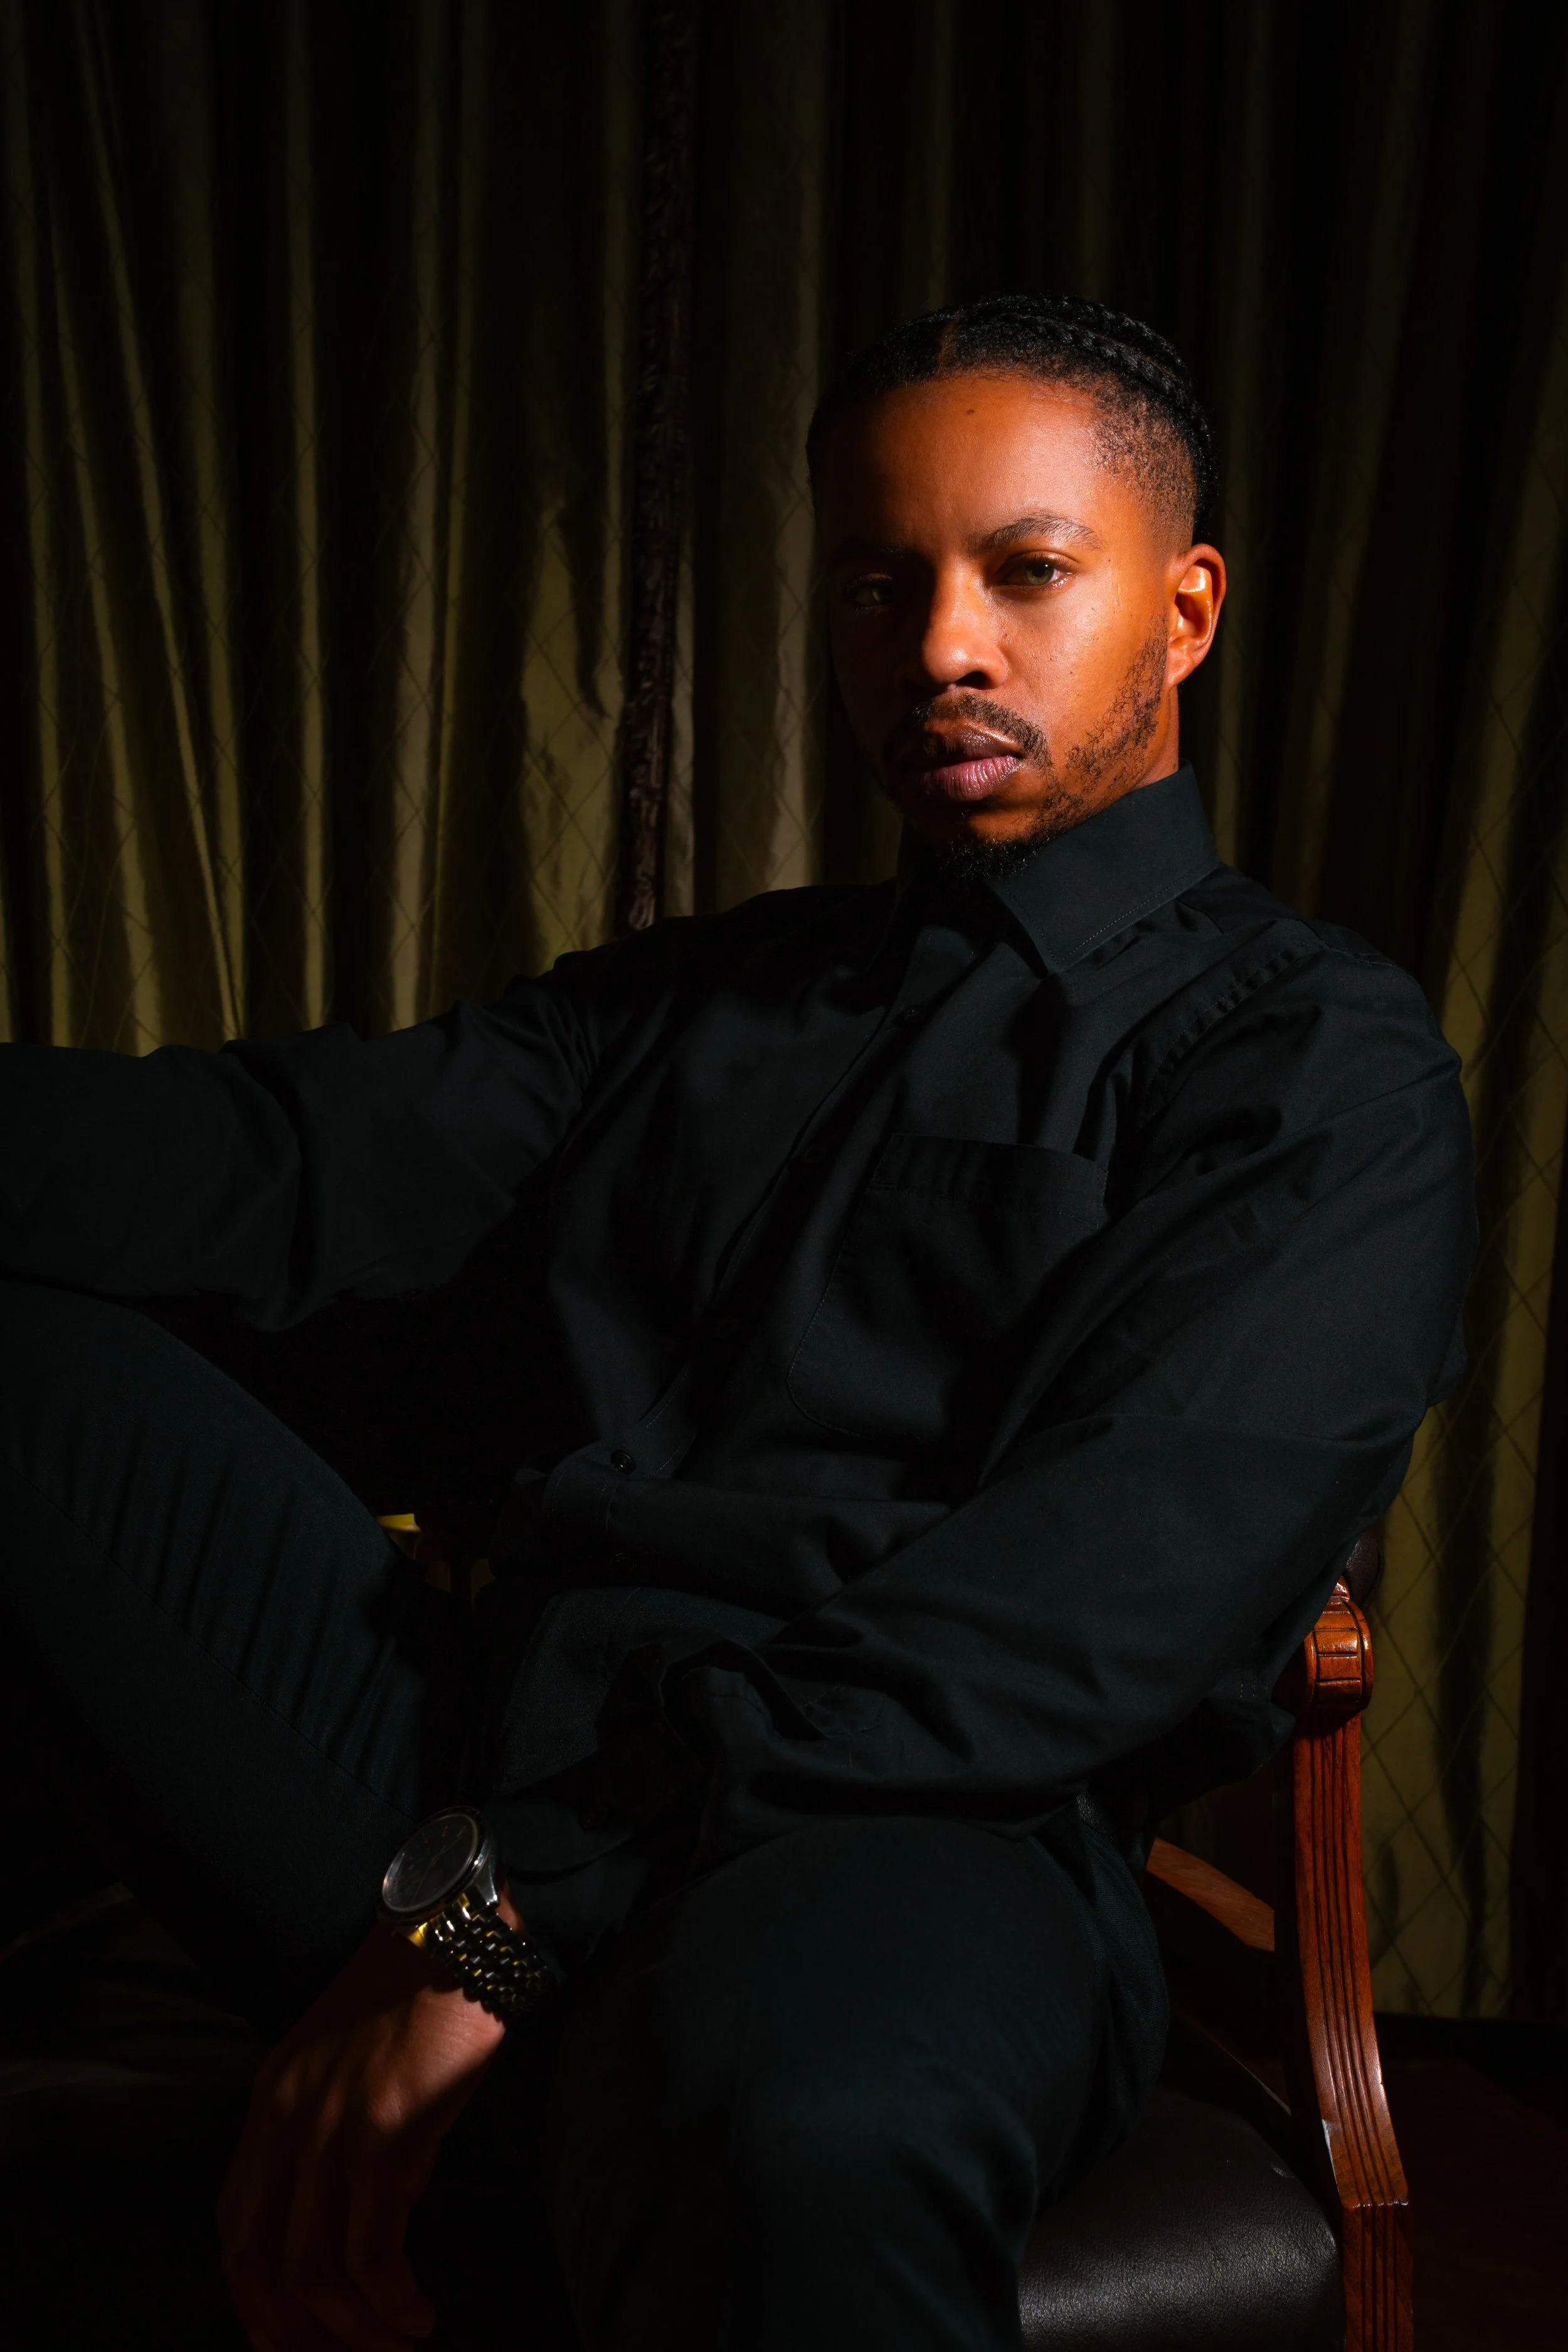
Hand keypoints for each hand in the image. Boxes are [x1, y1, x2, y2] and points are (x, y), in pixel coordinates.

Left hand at [217, 1912, 511, 2348]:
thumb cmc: (421, 1997)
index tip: (286, 2340)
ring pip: (316, 2273)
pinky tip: (419, 2316)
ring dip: (354, 2333)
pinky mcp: (385, 2132)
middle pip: (262, 2266)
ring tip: (396, 2345)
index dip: (251, 2298)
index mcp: (272, 2100)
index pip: (234, 2226)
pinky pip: (373, 2252)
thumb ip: (346, 2142)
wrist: (460, 1933)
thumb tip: (372, 2225)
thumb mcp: (355, 2068)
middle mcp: (288, 2118)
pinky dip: (392, 2304)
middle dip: (297, 2336)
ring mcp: (332, 2127)